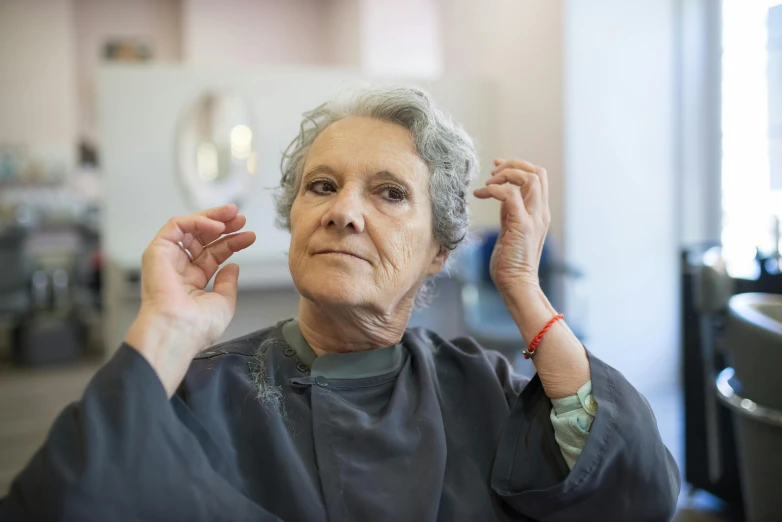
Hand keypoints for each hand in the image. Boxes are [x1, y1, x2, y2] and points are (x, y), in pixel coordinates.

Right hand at [125, 204, 255, 395]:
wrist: (177, 331)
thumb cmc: (197, 326)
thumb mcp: (223, 302)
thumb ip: (228, 283)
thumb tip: (233, 266)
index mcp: (192, 282)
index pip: (214, 254)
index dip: (232, 243)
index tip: (250, 236)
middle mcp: (179, 269)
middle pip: (202, 238)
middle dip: (223, 225)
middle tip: (241, 218)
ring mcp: (167, 259)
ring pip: (189, 228)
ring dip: (212, 218)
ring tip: (233, 215)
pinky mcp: (157, 251)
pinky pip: (176, 226)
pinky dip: (197, 221)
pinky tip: (217, 226)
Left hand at [473, 158, 550, 294]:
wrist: (516, 284)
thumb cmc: (510, 261)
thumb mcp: (511, 229)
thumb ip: (510, 212)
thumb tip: (502, 194)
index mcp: (539, 212)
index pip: (538, 177)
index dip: (517, 167)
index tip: (496, 168)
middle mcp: (540, 213)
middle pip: (537, 172)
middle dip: (513, 165)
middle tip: (492, 173)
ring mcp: (533, 219)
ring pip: (530, 178)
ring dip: (506, 174)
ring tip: (488, 183)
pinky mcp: (522, 226)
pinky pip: (511, 195)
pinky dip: (495, 189)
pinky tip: (482, 194)